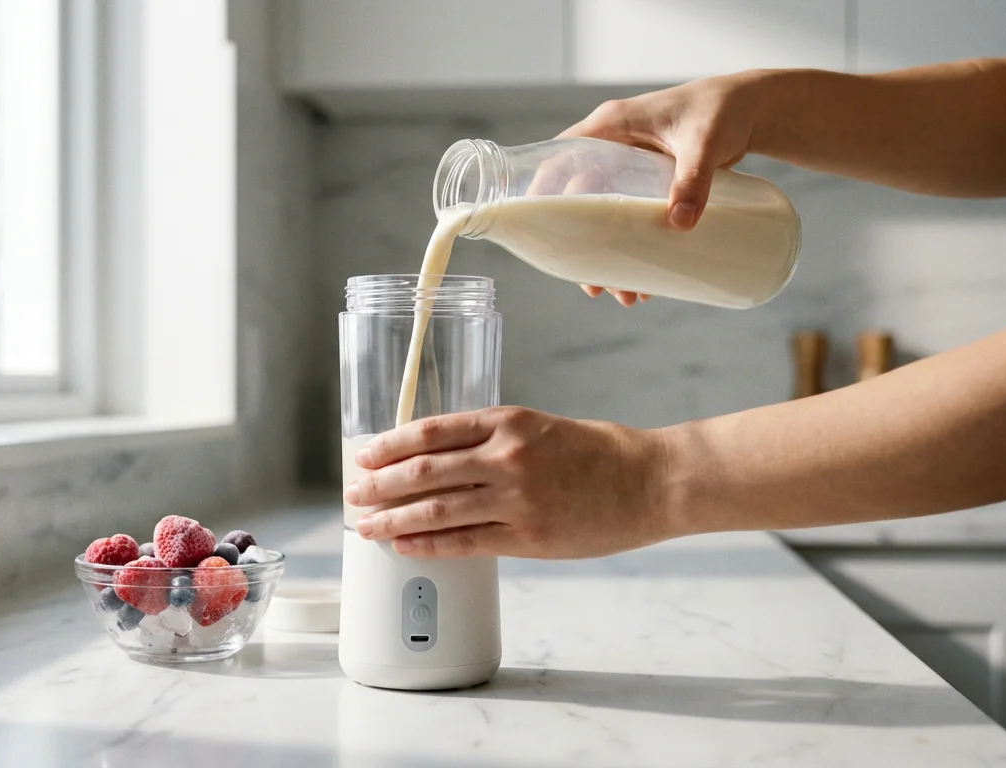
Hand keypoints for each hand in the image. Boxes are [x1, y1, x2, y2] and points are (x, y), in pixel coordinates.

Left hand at [342, 406, 673, 558]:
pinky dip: (427, 545)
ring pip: (435, 510)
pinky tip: (406, 547)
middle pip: (422, 472)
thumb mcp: (542, 427)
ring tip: (367, 526)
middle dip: (379, 485)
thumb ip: (496, 440)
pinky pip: (464, 543)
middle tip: (354, 494)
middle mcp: (505, 456)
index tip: (365, 456)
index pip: (431, 431)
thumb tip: (443, 459)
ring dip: (392, 520)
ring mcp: (515, 499)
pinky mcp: (527, 537)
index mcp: (507, 421)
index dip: (389, 446)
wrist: (651, 482)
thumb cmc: (601, 453)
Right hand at [559, 73, 760, 304]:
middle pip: (582, 200)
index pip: (561, 157)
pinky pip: (633, 219)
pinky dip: (636, 248)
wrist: (754, 108)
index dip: (544, 193)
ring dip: (612, 256)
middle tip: (596, 285)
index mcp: (612, 125)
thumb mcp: (704, 143)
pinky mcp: (654, 183)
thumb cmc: (723, 110)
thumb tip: (680, 224)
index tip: (541, 232)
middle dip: (585, 245)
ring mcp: (633, 166)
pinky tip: (648, 281)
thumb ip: (692, 179)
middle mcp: (615, 145)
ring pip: (607, 216)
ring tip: (626, 295)